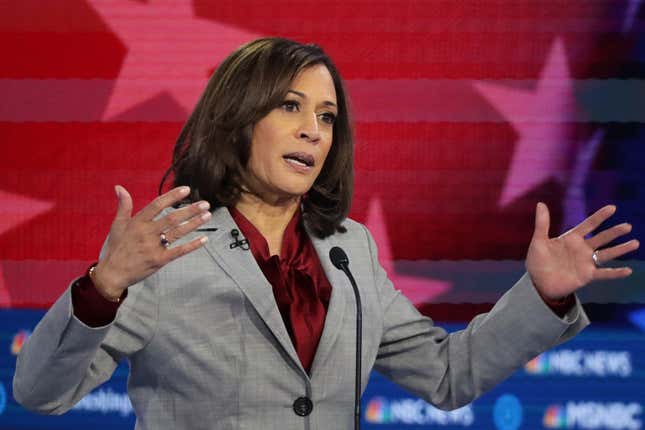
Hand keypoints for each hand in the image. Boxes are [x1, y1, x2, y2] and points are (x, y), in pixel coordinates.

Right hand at [92, 185, 211, 300]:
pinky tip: (204, 239)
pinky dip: (192, 245)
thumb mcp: (117, 225)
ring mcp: (153, 247)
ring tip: (207, 216)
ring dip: (194, 223)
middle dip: (190, 210)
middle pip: (172, 218)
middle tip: (205, 204)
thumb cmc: (116, 248)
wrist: (112, 274)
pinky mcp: (159, 260)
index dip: (173, 196)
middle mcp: (146, 233)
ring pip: (178, 232)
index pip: (158, 205)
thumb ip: (123, 206)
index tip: (186, 189)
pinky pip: (179, 251)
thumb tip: (120, 187)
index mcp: (137, 222)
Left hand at [526, 203, 638, 299]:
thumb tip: (541, 204)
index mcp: (571, 238)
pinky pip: (604, 274)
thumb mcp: (539, 241)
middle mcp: (582, 249)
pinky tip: (628, 271)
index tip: (612, 208)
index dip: (599, 216)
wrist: (538, 283)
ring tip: (635, 243)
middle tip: (628, 226)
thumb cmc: (537, 261)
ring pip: (607, 254)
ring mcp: (586, 262)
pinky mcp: (587, 276)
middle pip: (602, 238)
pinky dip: (615, 273)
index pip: (588, 225)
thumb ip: (542, 223)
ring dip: (620, 249)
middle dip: (614, 232)